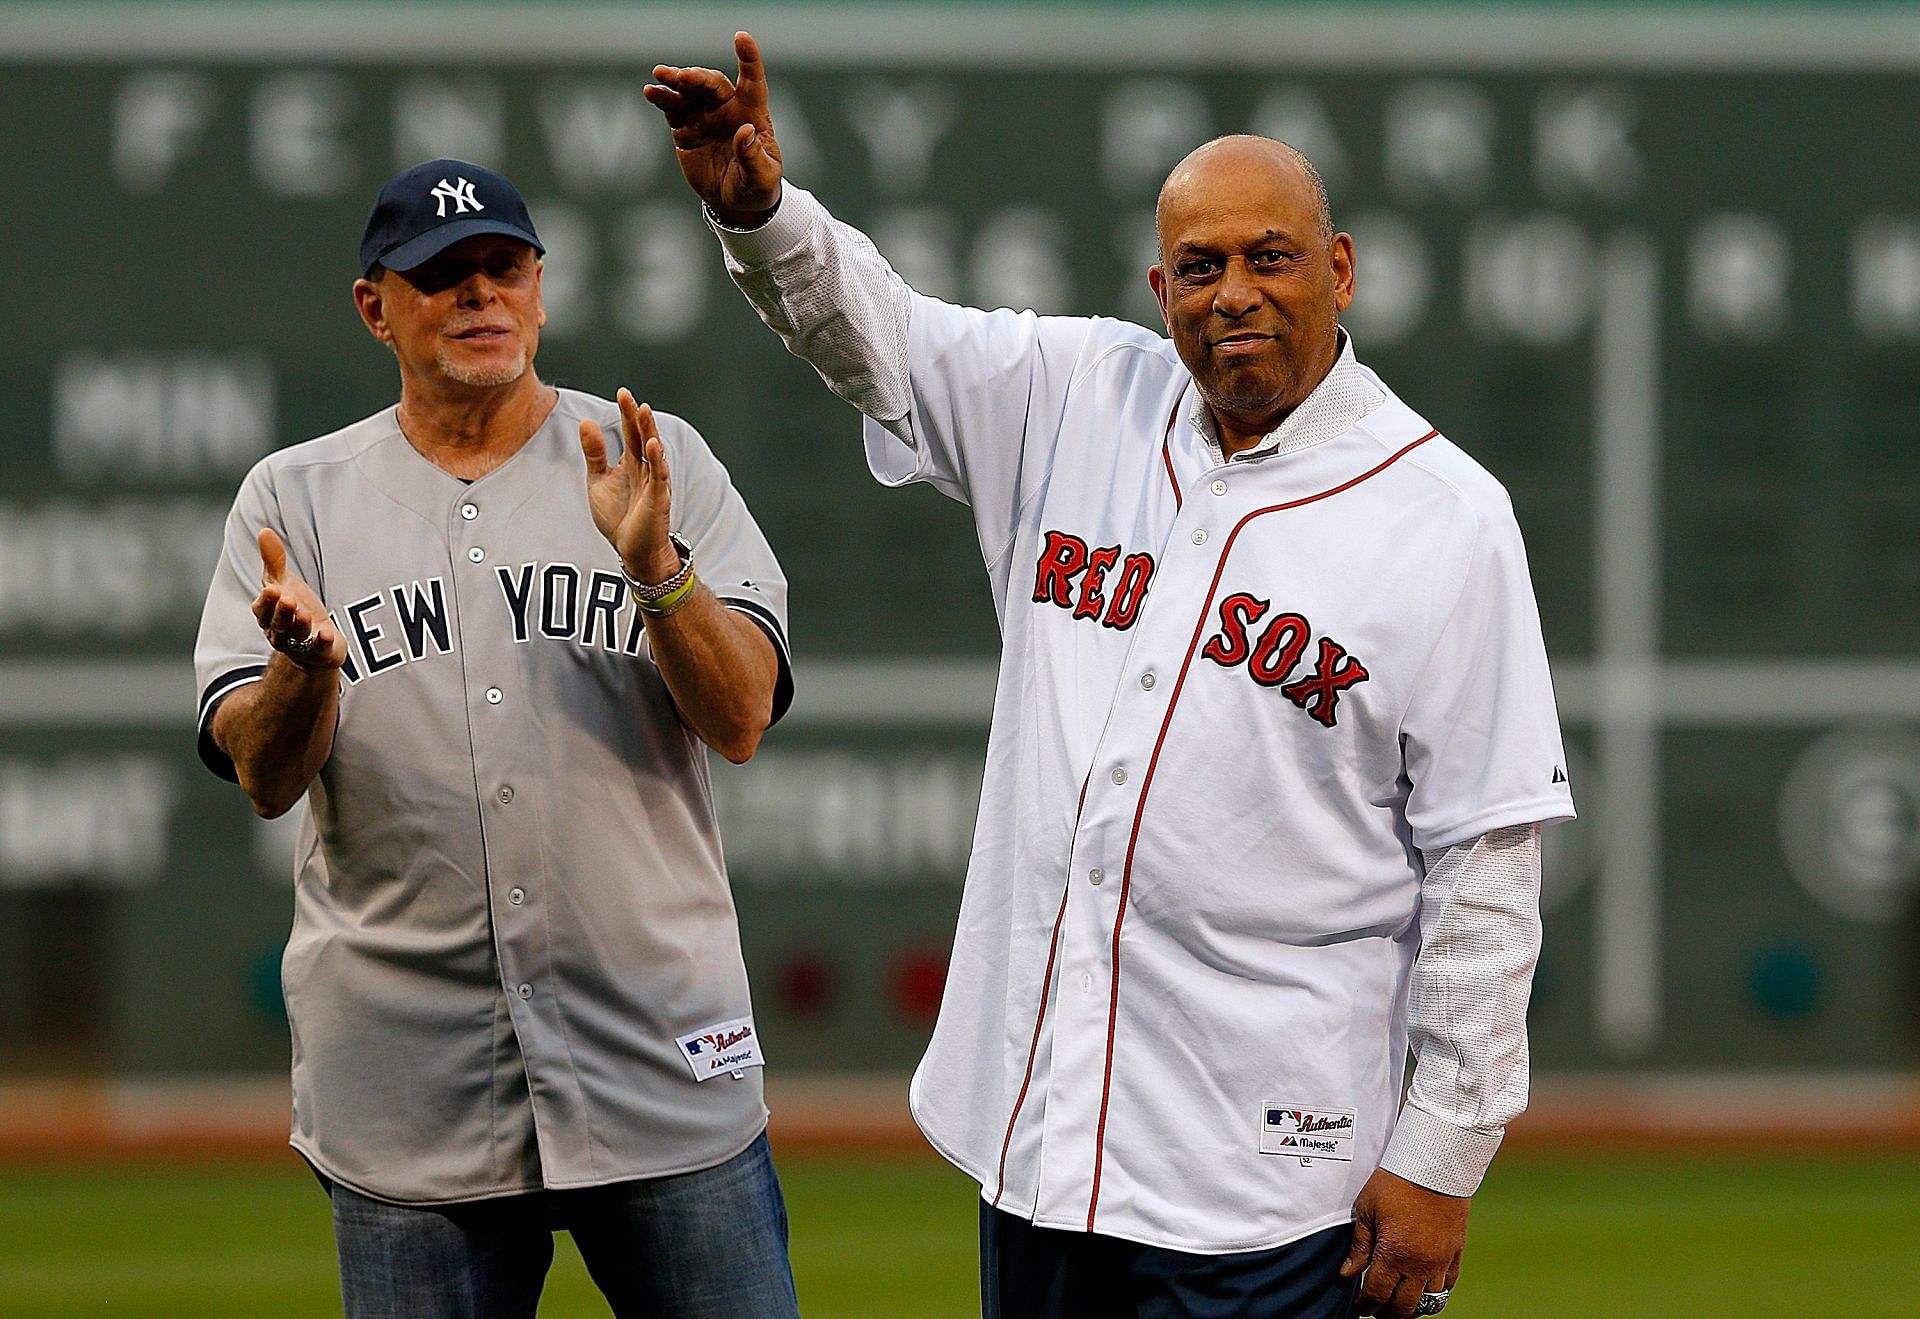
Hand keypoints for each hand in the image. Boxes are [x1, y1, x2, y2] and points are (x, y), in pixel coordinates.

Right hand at [252, 529, 345, 671]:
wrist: (316, 643)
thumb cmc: (295, 609)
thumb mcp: (284, 583)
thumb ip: (273, 561)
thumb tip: (264, 531)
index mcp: (269, 616)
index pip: (262, 610)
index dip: (266, 602)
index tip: (272, 589)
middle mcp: (281, 633)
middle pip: (278, 624)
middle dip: (281, 613)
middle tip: (287, 599)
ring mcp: (300, 646)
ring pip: (297, 637)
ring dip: (299, 625)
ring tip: (304, 614)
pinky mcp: (320, 654)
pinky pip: (319, 650)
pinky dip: (322, 643)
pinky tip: (327, 634)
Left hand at [581, 389, 678, 583]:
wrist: (631, 550)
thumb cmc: (618, 517)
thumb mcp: (598, 481)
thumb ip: (594, 454)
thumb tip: (586, 422)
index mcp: (631, 463)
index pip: (630, 432)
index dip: (626, 413)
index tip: (622, 392)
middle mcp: (645, 469)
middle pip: (642, 436)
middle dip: (637, 416)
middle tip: (628, 396)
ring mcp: (654, 483)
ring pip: (653, 452)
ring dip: (649, 431)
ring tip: (643, 412)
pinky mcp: (658, 499)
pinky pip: (659, 476)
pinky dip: (657, 460)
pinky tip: (652, 445)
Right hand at [645, 30, 782, 224]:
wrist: (734, 204)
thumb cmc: (756, 188)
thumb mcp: (762, 178)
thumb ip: (754, 156)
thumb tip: (745, 131)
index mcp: (752, 115)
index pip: (752, 82)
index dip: (749, 59)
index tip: (742, 37)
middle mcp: (727, 109)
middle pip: (713, 83)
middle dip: (697, 77)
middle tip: (682, 77)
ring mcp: (704, 116)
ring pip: (689, 90)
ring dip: (675, 80)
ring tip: (660, 75)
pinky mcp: (685, 127)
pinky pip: (672, 108)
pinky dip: (661, 98)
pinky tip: (651, 91)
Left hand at [1340, 1168, 1469, 1317]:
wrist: (1436, 1164)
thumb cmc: (1397, 1181)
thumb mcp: (1368, 1209)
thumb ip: (1360, 1245)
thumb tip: (1347, 1273)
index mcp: (1394, 1254)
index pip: (1377, 1293)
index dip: (1366, 1304)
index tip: (1361, 1305)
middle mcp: (1420, 1264)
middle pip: (1404, 1306)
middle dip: (1388, 1312)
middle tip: (1378, 1310)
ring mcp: (1441, 1261)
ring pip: (1429, 1301)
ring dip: (1413, 1306)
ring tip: (1400, 1303)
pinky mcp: (1456, 1253)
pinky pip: (1449, 1285)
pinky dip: (1436, 1292)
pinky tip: (1425, 1289)